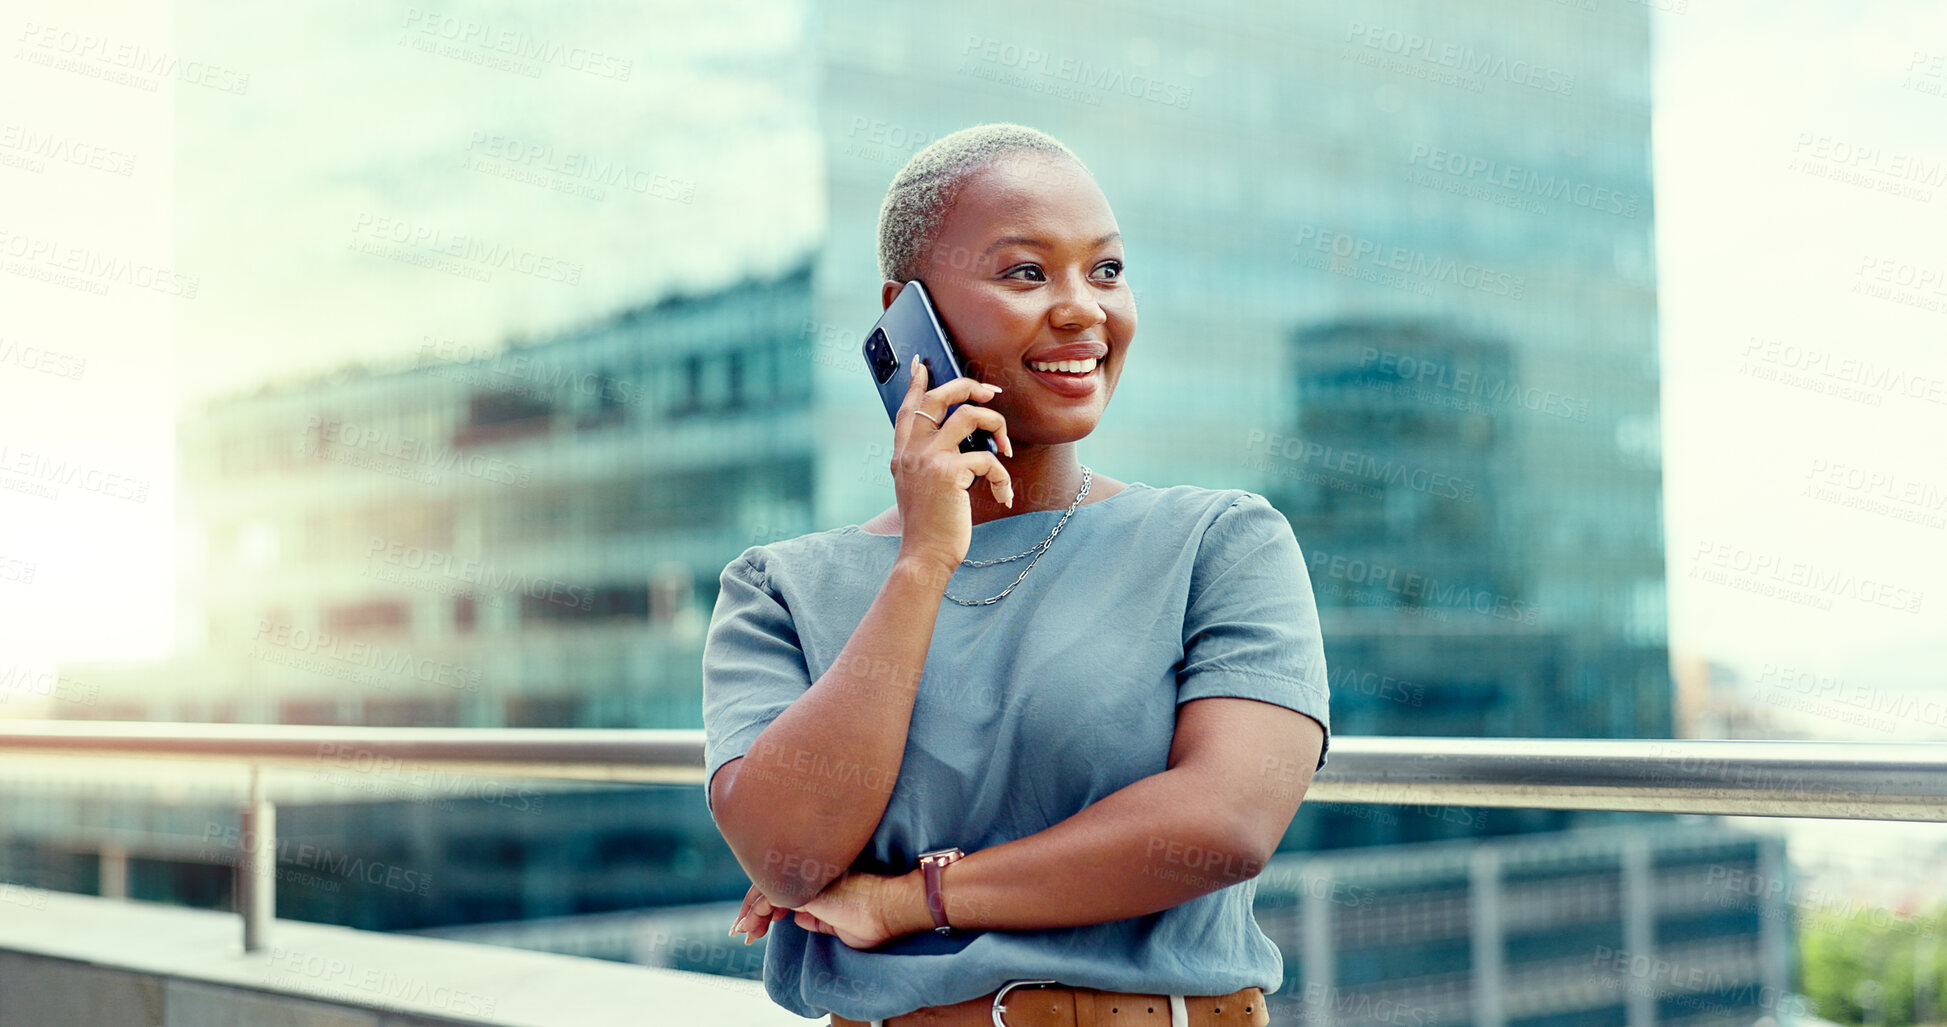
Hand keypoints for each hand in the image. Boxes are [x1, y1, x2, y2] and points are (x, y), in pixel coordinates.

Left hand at [727, 872, 922, 949]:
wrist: (891, 908)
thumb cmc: (874, 920)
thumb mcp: (838, 925)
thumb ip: (816, 919)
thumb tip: (797, 918)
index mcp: (818, 882)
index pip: (784, 889)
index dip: (767, 909)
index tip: (756, 928)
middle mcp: (810, 873)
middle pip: (771, 885)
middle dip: (753, 911)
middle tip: (742, 931)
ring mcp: (807, 875)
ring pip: (767, 888)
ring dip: (751, 914)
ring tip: (743, 933)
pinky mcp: (804, 884)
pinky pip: (770, 895)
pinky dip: (757, 912)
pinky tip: (750, 927)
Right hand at [892, 353, 1013, 573]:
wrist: (924, 558)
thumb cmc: (928, 528)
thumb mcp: (919, 490)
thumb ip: (927, 463)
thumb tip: (958, 445)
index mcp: (902, 455)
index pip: (908, 408)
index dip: (916, 383)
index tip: (922, 363)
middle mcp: (911, 452)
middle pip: (938, 397)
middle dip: (968, 387)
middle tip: (990, 393)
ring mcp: (928, 459)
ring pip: (969, 416)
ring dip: (996, 425)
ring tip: (1005, 448)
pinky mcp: (948, 473)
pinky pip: (987, 459)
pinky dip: (1002, 476)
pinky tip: (1004, 495)